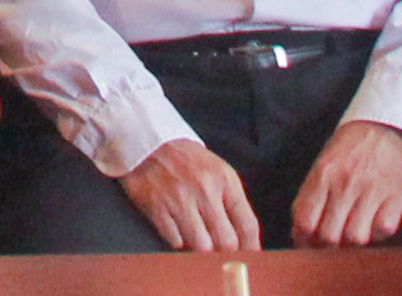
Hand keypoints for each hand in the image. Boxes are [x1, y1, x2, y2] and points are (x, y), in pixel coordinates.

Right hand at [114, 136, 262, 252]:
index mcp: (224, 180)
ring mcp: (179, 198)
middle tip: (219, 251)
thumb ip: (232, 204)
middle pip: (226, 242)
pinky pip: (175, 242)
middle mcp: (204, 189)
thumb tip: (246, 243)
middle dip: (225, 253)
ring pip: (201, 247)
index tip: (248, 257)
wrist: (150, 143)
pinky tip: (176, 227)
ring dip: (200, 248)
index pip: (247, 224)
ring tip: (196, 238)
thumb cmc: (189, 163)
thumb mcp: (218, 173)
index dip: (251, 248)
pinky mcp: (156, 207)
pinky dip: (177, 240)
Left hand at [287, 119, 401, 247]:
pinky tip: (374, 221)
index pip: (305, 220)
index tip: (307, 243)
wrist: (386, 124)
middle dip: (327, 246)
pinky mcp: (396, 195)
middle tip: (331, 243)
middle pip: (329, 236)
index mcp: (323, 174)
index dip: (303, 239)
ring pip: (356, 238)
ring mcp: (372, 190)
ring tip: (353, 231)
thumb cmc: (351, 145)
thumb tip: (303, 231)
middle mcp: (345, 183)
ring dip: (352, 242)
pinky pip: (383, 230)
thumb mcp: (323, 161)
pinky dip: (377, 233)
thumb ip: (312, 193)